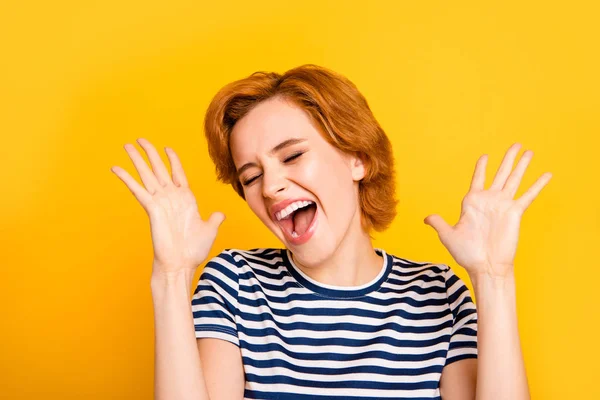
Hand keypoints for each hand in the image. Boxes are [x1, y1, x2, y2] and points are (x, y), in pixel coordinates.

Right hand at [111, 138, 225, 275]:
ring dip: (137, 160)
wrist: (181, 264)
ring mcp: (160, 202)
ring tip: (127, 146)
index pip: (177, 174)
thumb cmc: (193, 251)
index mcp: (186, 199)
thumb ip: (214, 220)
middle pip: (159, 169)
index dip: (173, 160)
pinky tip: (117, 168)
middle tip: (140, 139)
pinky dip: (128, 178)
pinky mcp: (151, 208)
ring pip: (147, 175)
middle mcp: (171, 197)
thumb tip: (220, 214)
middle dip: (150, 154)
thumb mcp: (209, 230)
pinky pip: (138, 190)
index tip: (167, 148)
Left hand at [424, 143, 551, 277]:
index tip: (485, 156)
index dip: (481, 167)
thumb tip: (426, 218)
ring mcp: (503, 205)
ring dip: (522, 165)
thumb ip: (439, 223)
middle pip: (500, 173)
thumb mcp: (448, 235)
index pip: (478, 179)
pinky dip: (537, 184)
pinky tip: (547, 174)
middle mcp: (489, 200)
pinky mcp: (515, 212)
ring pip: (514, 179)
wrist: (484, 266)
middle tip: (516, 144)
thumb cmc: (467, 253)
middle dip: (508, 159)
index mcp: (472, 202)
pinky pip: (528, 195)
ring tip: (529, 151)